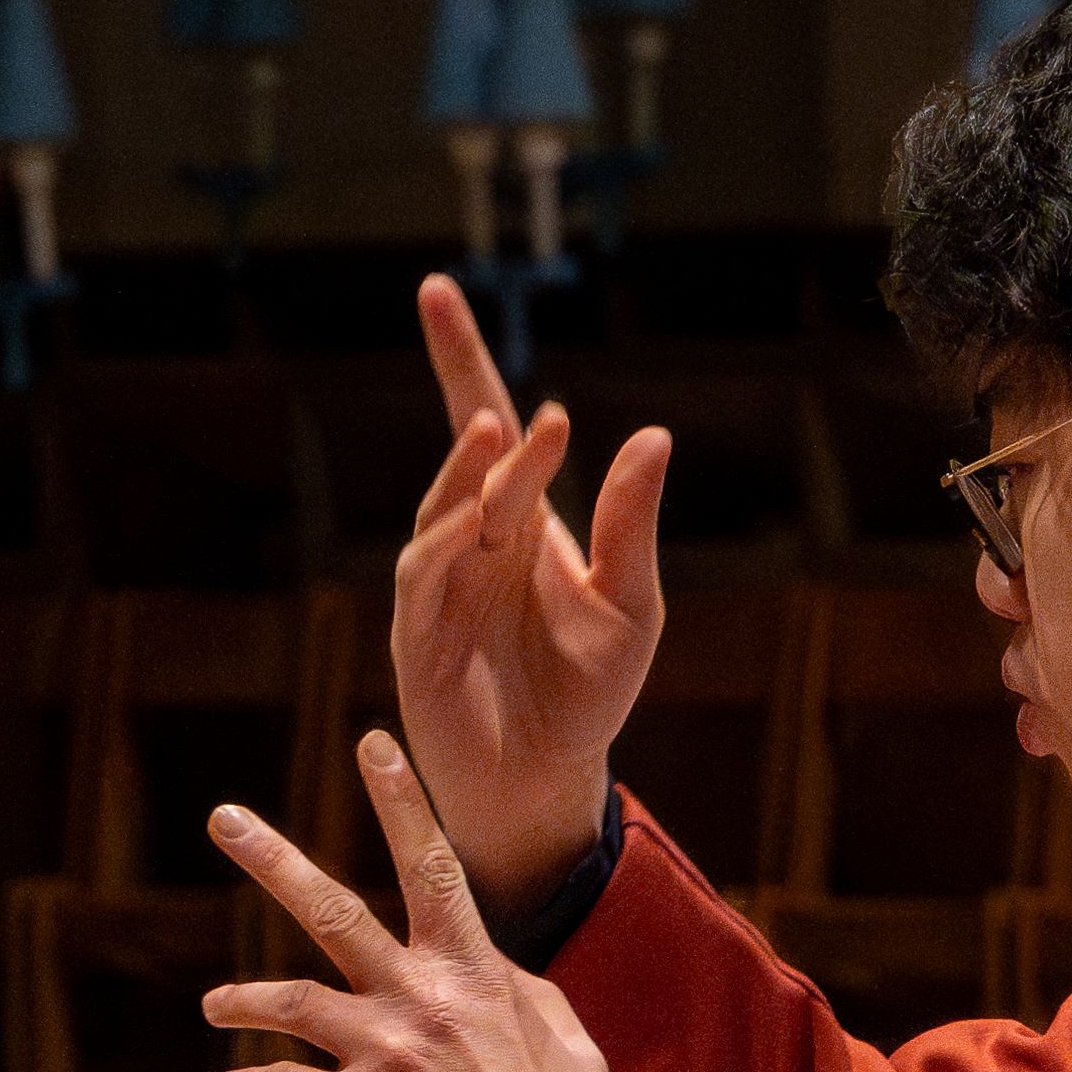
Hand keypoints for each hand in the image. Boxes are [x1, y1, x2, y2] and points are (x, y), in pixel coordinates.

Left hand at [203, 734, 611, 1071]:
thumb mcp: (565, 1041)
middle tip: (224, 817)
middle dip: (272, 858)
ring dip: (240, 999)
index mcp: (475, 973)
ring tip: (214, 1006)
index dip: (400, 799)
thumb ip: (517, 993)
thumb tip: (495, 969)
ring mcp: (387, 1052)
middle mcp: (423, 999)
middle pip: (333, 910)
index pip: (433, 864)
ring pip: (288, 1000)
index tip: (370, 744)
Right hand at [390, 273, 665, 912]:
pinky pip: (424, 578)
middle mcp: (472, 542)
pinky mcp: (417, 638)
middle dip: (473, 408)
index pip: (490, 425)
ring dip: (466, 474)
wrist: (546, 781)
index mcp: (518, 522)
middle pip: (463, 457)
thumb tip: (654, 435)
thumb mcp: (631, 606)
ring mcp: (438, 588)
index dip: (458, 359)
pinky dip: (444, 544)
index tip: (435, 290)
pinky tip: (473, 522)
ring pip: (443, 511)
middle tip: (521, 391)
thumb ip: (631, 525)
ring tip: (494, 435)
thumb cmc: (587, 695)